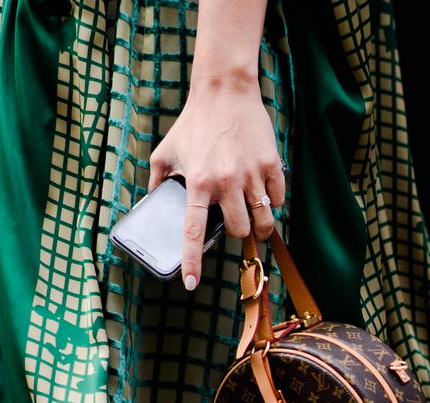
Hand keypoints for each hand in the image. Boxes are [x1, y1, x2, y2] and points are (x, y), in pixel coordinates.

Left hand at [148, 79, 285, 290]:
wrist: (225, 91)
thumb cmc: (194, 123)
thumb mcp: (166, 151)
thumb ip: (158, 181)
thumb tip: (151, 205)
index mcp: (197, 183)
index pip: (193, 231)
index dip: (192, 262)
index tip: (191, 284)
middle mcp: (225, 182)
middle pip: (239, 232)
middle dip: (239, 233)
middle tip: (235, 223)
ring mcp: (250, 174)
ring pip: (263, 222)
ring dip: (259, 226)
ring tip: (254, 218)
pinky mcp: (271, 164)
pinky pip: (278, 199)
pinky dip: (273, 201)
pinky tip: (263, 191)